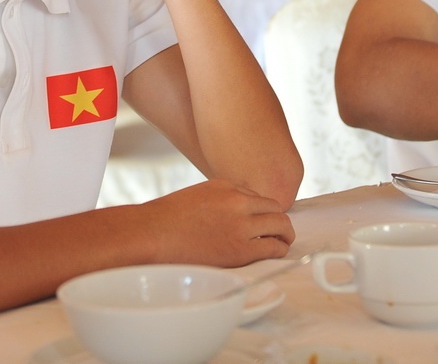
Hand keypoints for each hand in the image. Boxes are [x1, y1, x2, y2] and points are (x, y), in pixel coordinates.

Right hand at [139, 180, 294, 265]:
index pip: (256, 196)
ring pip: (281, 225)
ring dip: (285, 234)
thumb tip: (229, 217)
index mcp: (225, 185)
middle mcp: (237, 201)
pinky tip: (276, 252)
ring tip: (283, 241)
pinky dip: (280, 249)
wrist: (152, 233)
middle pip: (274, 207)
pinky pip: (273, 246)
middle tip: (281, 230)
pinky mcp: (242, 248)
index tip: (261, 219)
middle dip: (279, 219)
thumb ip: (218, 202)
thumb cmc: (165, 219)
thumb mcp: (196, 196)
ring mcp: (241, 224)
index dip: (261, 210)